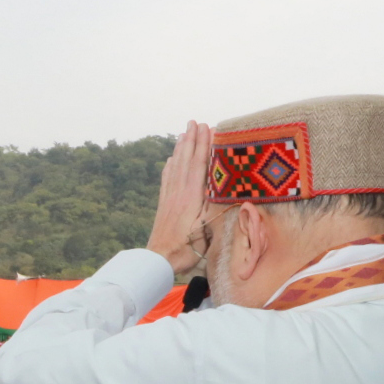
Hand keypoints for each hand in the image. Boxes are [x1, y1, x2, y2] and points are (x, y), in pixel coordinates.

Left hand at [147, 121, 213, 274]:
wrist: (158, 262)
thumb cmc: (186, 251)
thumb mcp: (206, 234)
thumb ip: (215, 213)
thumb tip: (225, 194)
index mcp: (192, 198)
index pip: (199, 166)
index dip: (204, 146)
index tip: (207, 129)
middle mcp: (180, 194)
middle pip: (187, 161)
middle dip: (191, 140)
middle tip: (194, 122)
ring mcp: (170, 198)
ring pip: (176, 167)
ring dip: (180, 149)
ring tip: (183, 132)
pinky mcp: (164, 205)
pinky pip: (167, 180)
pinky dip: (169, 167)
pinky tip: (171, 159)